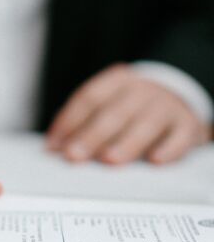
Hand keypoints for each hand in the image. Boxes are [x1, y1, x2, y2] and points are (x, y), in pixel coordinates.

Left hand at [46, 64, 208, 164]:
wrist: (180, 98)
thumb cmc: (132, 107)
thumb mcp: (109, 104)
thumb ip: (82, 122)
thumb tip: (53, 147)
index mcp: (117, 81)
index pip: (89, 98)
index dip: (69, 120)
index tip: (54, 145)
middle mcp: (142, 90)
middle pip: (113, 112)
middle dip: (91, 135)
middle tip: (74, 155)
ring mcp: (167, 106)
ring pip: (145, 124)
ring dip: (126, 143)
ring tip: (108, 160)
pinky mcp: (188, 124)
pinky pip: (180, 136)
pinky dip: (169, 148)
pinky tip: (155, 160)